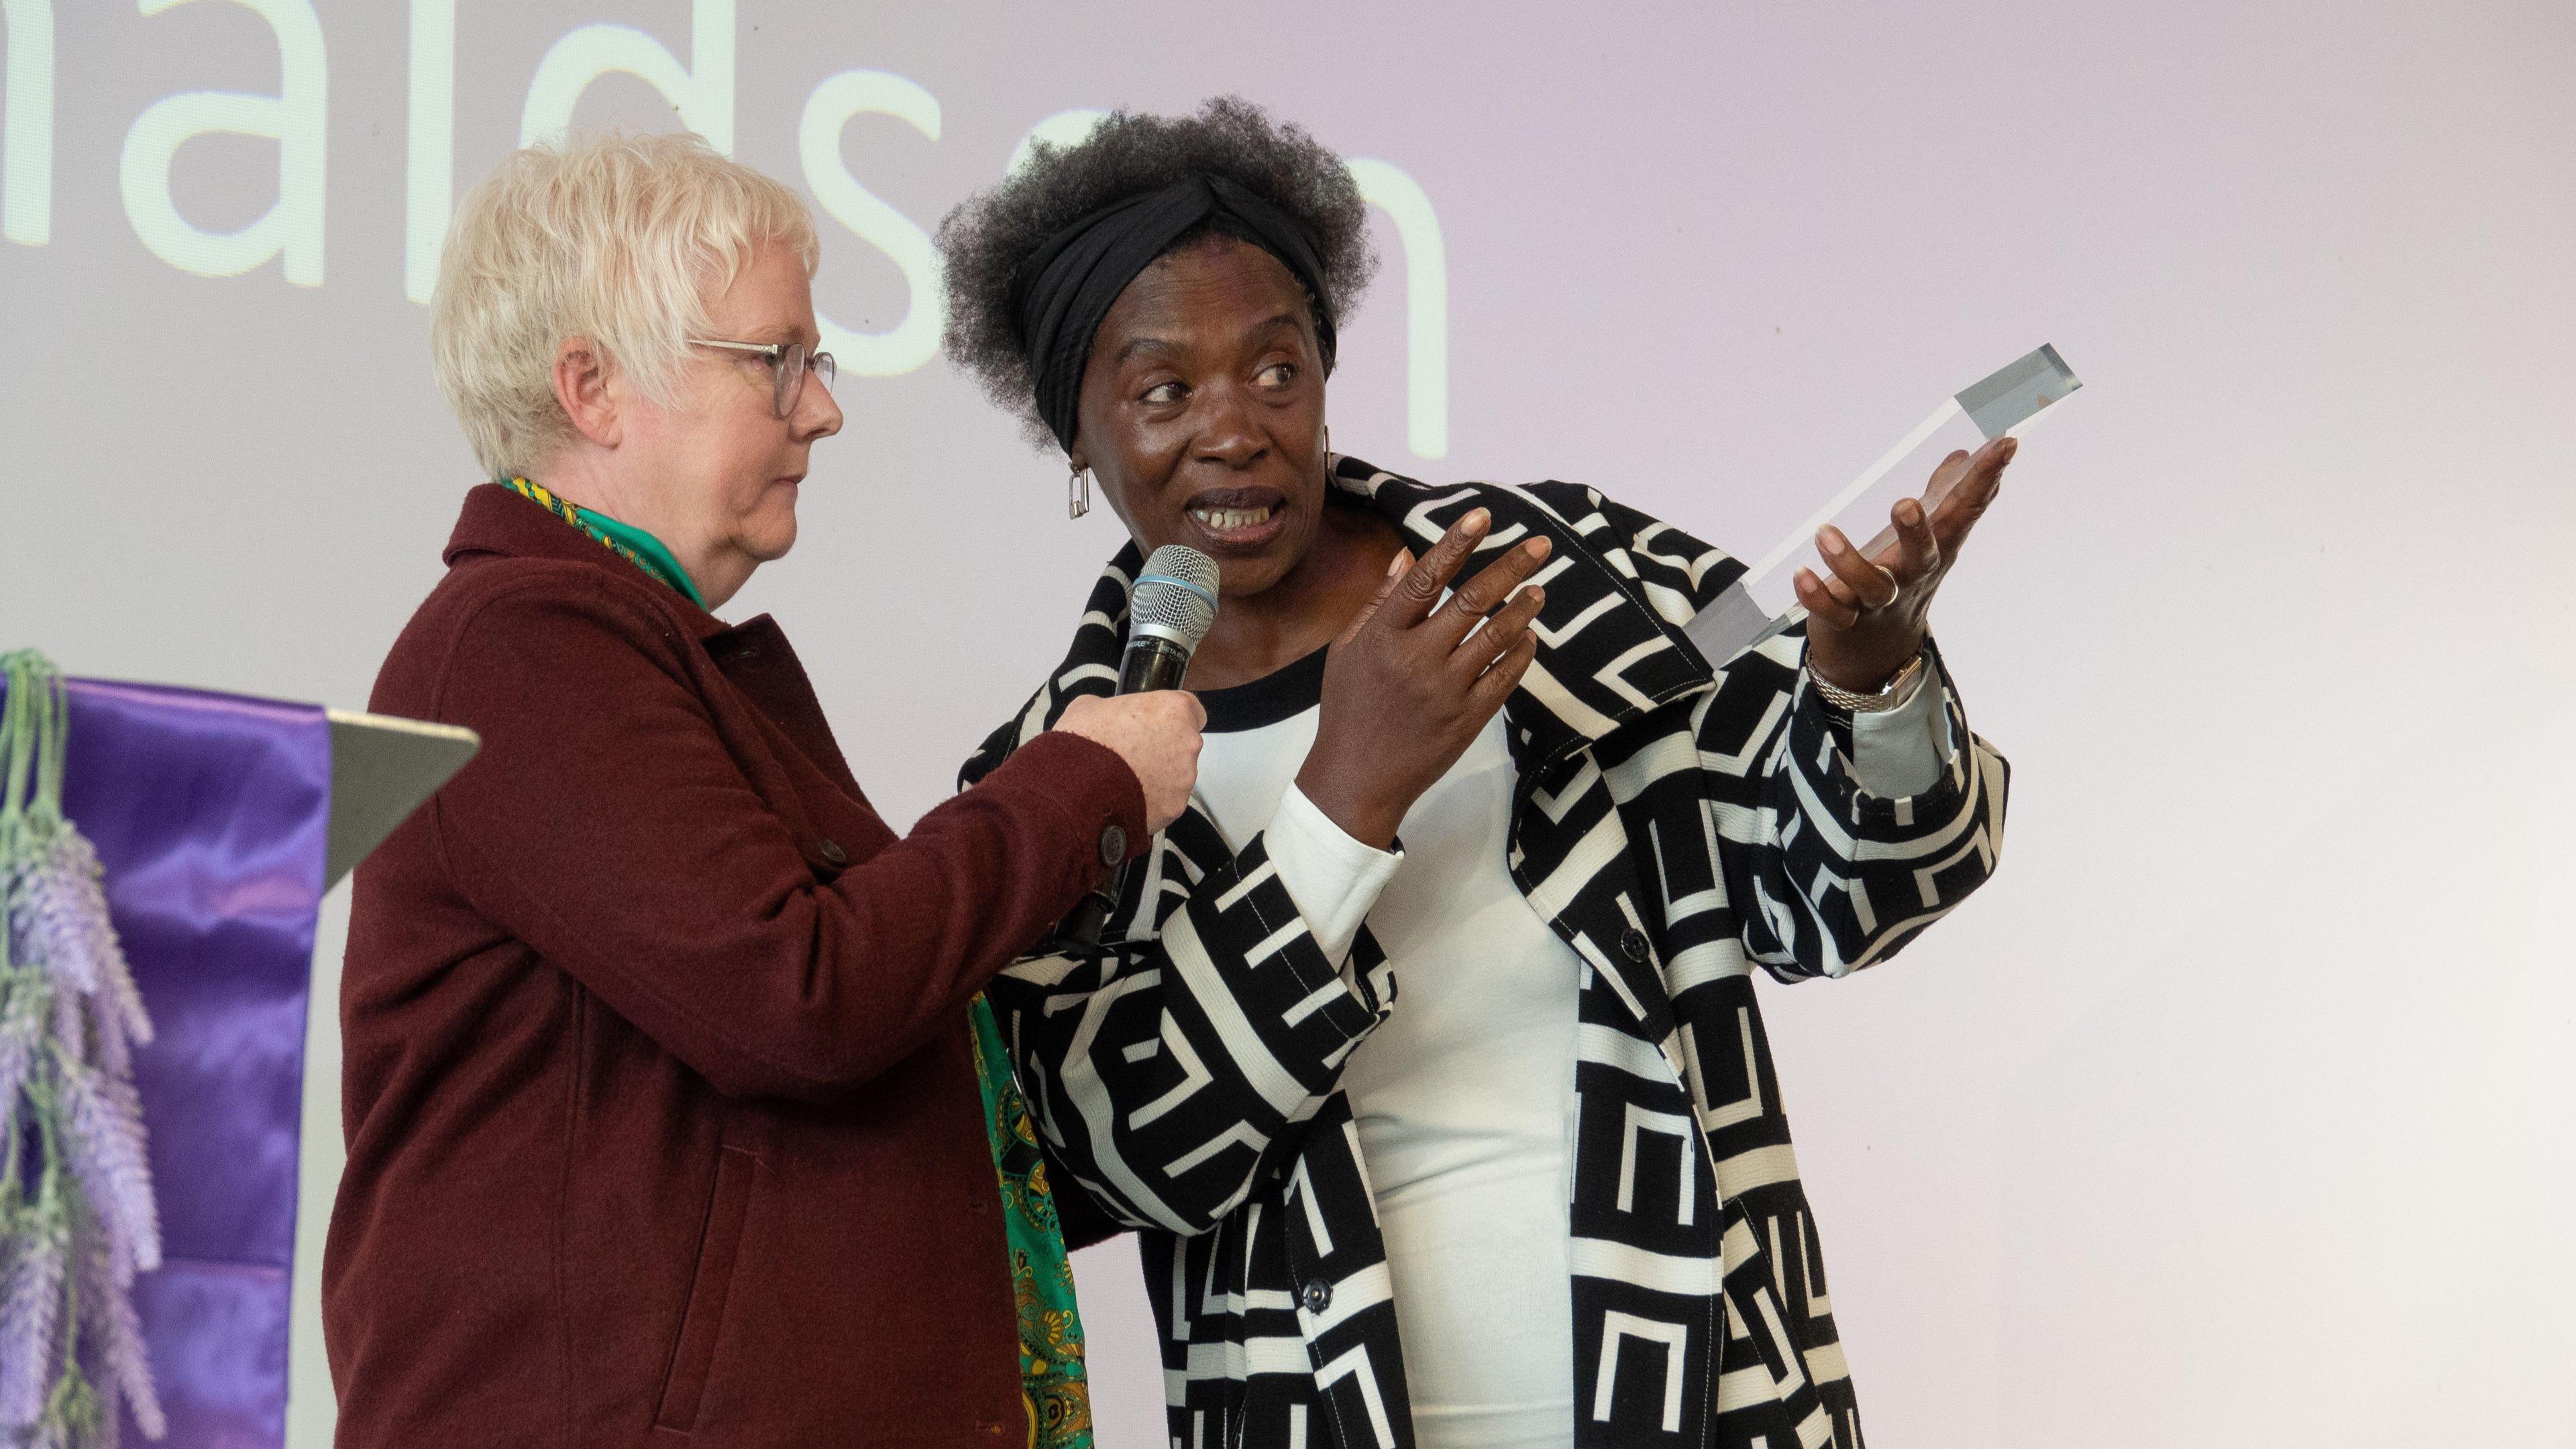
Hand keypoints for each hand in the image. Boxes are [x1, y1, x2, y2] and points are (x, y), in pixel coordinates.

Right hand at [1054, 691, 1205, 834]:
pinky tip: (1128, 800)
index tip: (1159, 726)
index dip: (1175, 719)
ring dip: (1159, 777)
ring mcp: (1184, 777)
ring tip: (1127, 782)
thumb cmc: (1085, 741)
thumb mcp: (1089, 707)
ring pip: (1178, 775)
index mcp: (1173, 710)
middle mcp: (1187, 742)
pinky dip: (1153, 802)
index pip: (1194, 710)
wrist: (1075, 787)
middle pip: (1184, 745)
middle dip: (1164, 749)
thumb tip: (1105, 714)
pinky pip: (1167, 801)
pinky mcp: (1175, 807)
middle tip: (1134, 755)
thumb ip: (1111, 707)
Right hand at [1296, 509, 1551, 848]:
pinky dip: (1521, 653)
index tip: (1482, 516)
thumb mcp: (1347, 650)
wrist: (1359, 778)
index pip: (1425, 580)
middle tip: (1540, 545)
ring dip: (1524, 608)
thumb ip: (1378, 603)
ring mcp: (1446, 690)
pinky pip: (1505, 677)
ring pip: (1496, 636)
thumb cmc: (1349, 708)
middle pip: (1471, 601)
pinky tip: (1529, 636)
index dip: (1455, 544)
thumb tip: (1408, 556)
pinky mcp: (1468, 718)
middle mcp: (1416, 659)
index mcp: (1382, 637)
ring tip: (1539, 589)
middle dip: (1510, 567)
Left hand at [1795, 433, 2017, 691]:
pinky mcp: (1848, 622)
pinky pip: (1833, 612)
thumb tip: (1963, 455)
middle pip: (1923, 556)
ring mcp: (1881, 602)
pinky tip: (1801, 574)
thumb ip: (1945, 497)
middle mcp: (1912, 576)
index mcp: (1936, 549)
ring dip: (1849, 562)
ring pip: (1873, 586)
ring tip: (1825, 533)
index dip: (1985, 479)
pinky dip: (1816, 596)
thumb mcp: (1927, 539)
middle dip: (1916, 532)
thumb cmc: (1902, 578)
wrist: (1877, 653)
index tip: (2005, 445)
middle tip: (1906, 504)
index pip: (1965, 511)